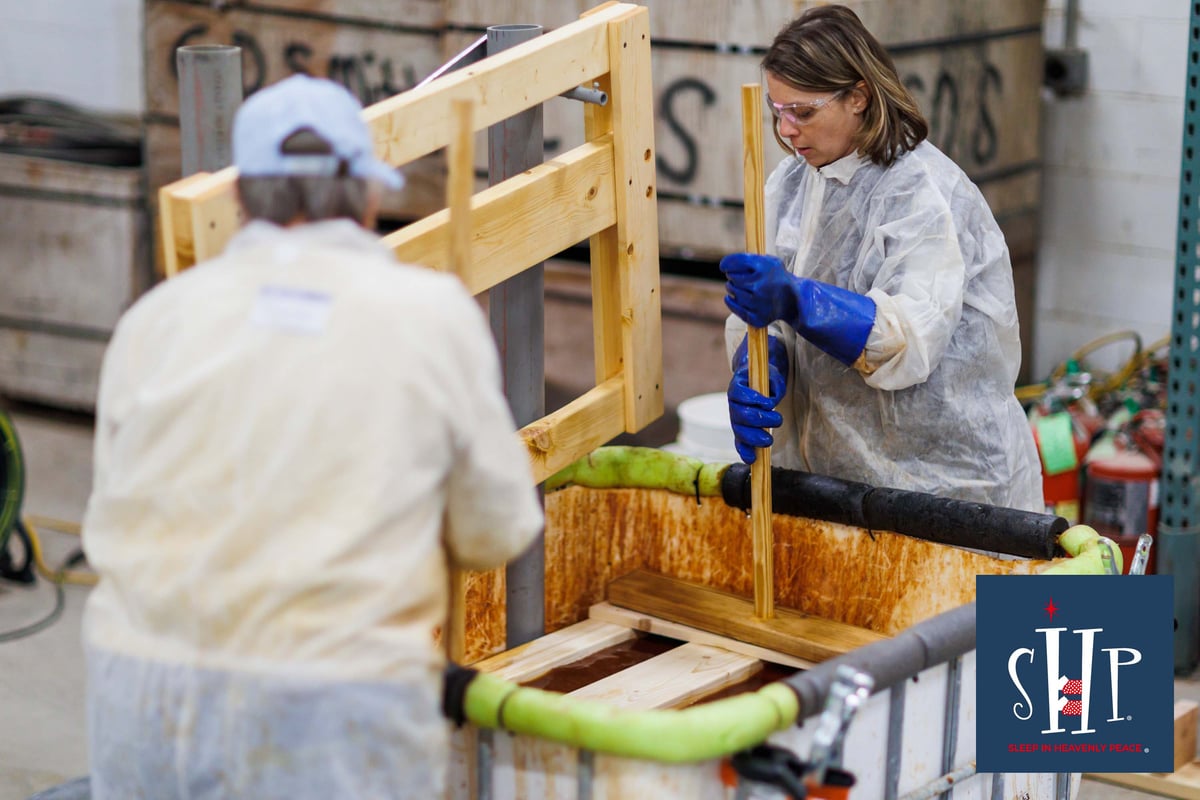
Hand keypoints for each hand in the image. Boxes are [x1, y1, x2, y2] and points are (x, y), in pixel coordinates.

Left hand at [720, 253, 799, 328]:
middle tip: (736, 278)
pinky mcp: (757, 317)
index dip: (726, 263)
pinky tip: (732, 297)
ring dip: (732, 289)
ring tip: (739, 287)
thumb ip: (749, 259)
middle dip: (732, 276)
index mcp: (765, 268)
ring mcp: (759, 304)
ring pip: (733, 292)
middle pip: (733, 278)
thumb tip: (725, 264)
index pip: (735, 263)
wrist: (794, 300)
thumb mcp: (769, 261)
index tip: (723, 266)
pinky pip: (735, 307)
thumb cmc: (777, 278)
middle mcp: (761, 286)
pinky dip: (731, 301)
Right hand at [728, 336, 787, 463]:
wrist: (757, 383)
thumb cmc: (765, 379)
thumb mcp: (772, 376)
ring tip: (769, 440)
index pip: (740, 394)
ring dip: (755, 438)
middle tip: (778, 419)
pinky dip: (745, 451)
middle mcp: (733, 403)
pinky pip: (739, 443)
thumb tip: (771, 403)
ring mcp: (735, 419)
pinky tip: (751, 459)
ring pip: (740, 431)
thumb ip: (774, 387)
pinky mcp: (741, 431)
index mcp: (737, 386)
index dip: (754, 399)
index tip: (769, 403)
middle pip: (742, 415)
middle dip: (761, 420)